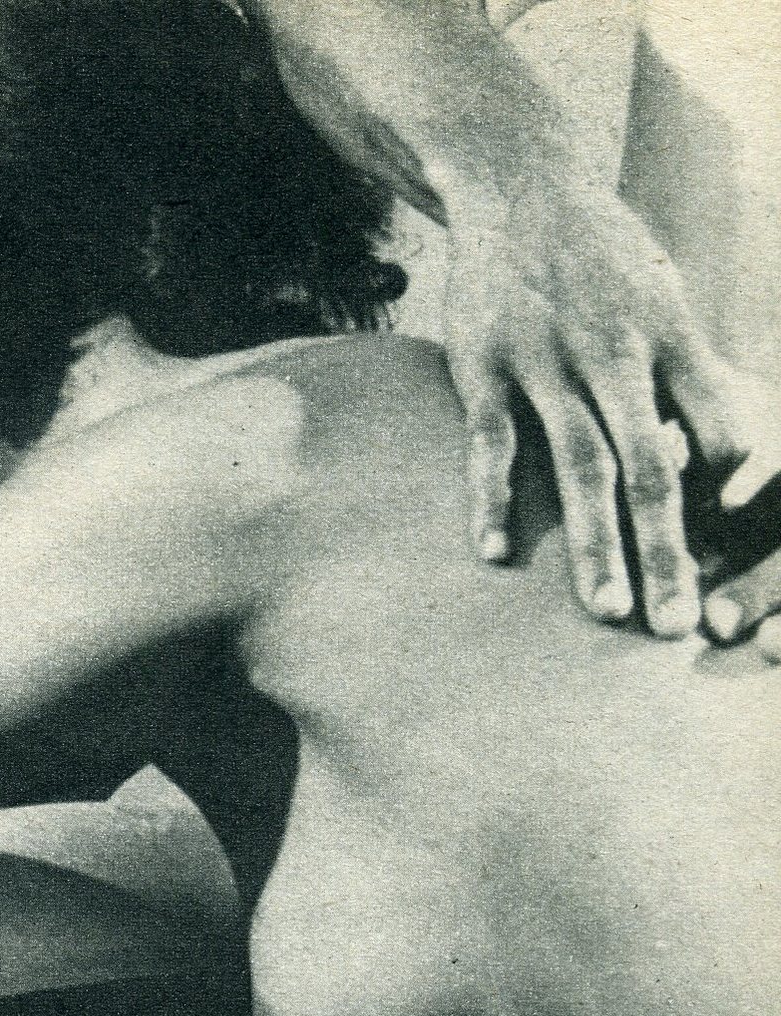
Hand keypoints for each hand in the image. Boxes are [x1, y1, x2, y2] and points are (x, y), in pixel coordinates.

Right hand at [444, 180, 780, 635]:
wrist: (521, 183)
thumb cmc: (604, 253)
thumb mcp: (668, 299)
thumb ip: (690, 375)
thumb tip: (723, 459)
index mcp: (675, 341)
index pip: (722, 437)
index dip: (732, 504)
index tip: (736, 566)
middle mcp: (618, 355)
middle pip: (655, 469)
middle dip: (671, 553)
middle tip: (682, 626)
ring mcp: (547, 360)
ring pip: (580, 467)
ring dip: (598, 546)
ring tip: (610, 612)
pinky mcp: (484, 363)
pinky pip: (492, 444)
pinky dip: (494, 500)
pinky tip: (497, 554)